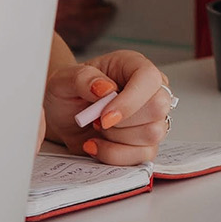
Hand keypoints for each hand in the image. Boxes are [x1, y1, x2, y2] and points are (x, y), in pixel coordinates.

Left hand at [42, 48, 174, 164]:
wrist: (62, 116)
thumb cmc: (68, 93)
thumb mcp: (64, 79)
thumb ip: (82, 78)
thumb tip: (106, 88)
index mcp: (134, 66)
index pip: (149, 78)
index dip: (130, 100)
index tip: (104, 116)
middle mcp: (149, 91)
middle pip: (158, 108)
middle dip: (122, 122)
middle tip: (97, 120)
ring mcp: (151, 118)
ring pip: (153, 134)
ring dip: (117, 138)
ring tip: (97, 129)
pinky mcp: (145, 143)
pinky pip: (143, 155)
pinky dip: (115, 155)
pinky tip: (97, 145)